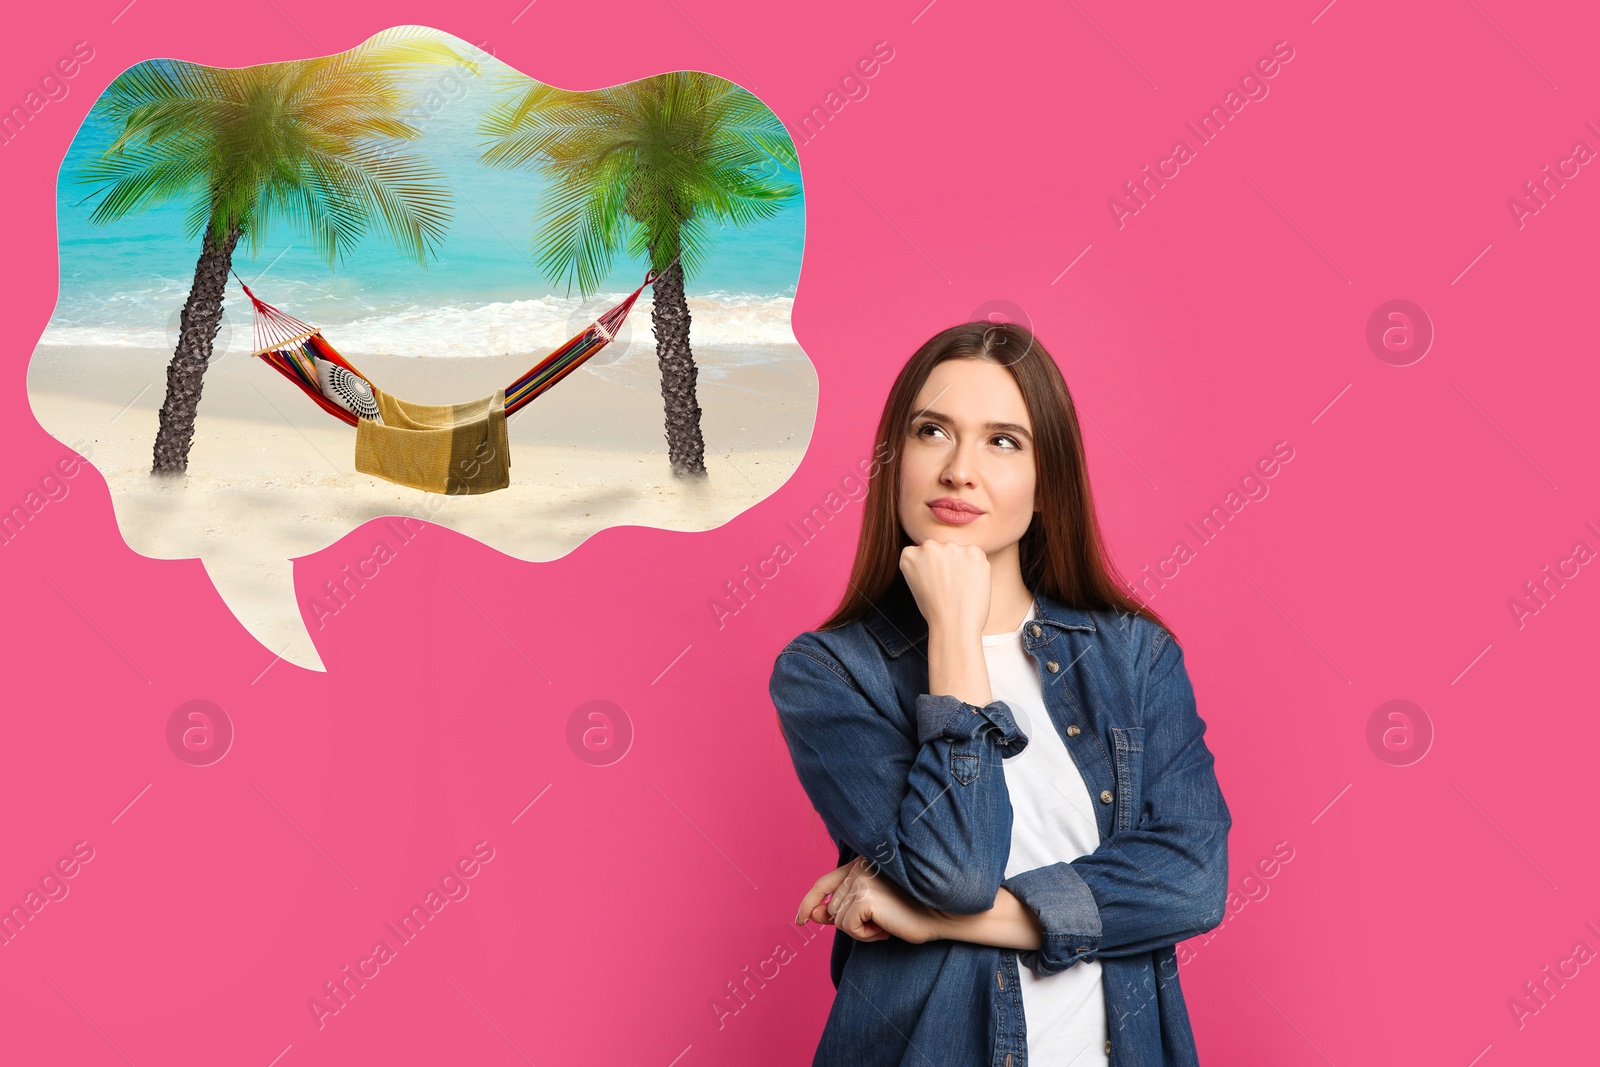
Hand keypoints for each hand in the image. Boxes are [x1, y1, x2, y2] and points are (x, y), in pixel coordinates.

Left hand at [794, 857, 940, 944]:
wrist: (943, 914)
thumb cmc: (913, 911)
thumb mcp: (873, 908)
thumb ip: (844, 907)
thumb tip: (812, 916)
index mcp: (861, 862)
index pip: (825, 882)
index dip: (810, 901)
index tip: (801, 919)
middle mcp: (858, 867)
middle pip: (833, 908)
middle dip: (853, 924)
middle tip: (884, 923)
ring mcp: (860, 880)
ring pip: (838, 919)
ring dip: (861, 931)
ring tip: (887, 924)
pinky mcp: (863, 896)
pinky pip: (847, 927)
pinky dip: (865, 936)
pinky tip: (886, 929)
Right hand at [900, 539, 989, 638]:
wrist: (954, 625)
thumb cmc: (936, 611)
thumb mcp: (917, 585)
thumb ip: (924, 565)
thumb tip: (940, 557)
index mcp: (909, 554)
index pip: (923, 554)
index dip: (932, 570)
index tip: (935, 584)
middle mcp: (928, 546)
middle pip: (941, 550)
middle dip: (947, 564)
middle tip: (950, 587)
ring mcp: (951, 547)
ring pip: (959, 552)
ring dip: (962, 565)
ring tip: (961, 588)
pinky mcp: (973, 551)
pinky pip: (976, 556)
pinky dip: (977, 568)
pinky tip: (971, 585)